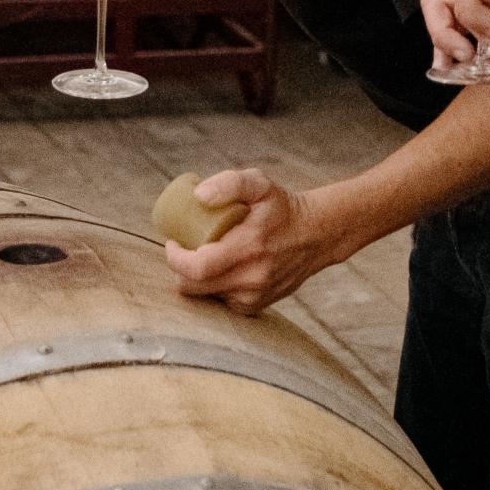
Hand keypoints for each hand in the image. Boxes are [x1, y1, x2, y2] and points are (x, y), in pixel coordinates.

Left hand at [164, 169, 345, 314]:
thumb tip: (199, 196)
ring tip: (203, 256)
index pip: (196, 268)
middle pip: (194, 287)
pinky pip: (220, 302)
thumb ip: (230, 183)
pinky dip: (214, 288)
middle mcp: (250, 278)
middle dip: (180, 269)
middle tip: (183, 248)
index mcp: (248, 248)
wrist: (316, 235)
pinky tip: (220, 270)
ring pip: (205, 296)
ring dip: (197, 279)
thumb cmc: (281, 208)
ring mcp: (253, 296)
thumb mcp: (259, 184)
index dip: (175, 258)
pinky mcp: (255, 305)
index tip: (173, 242)